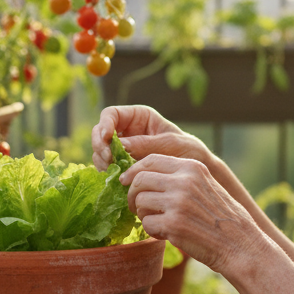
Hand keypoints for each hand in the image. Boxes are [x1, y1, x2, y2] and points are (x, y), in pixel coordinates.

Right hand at [92, 105, 211, 171]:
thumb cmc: (188, 151)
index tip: (107, 138)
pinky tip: (116, 180)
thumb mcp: (170, 144)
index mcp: (138, 117)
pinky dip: (108, 173)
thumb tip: (119, 145)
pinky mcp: (123, 166)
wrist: (194, 173)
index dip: (104, 124)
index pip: (111, 114)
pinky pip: (108, 167)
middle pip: (100, 133)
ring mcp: (123, 149)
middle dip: (100, 146)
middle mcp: (127, 131)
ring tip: (114, 172)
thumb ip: (146, 144)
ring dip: (102, 161)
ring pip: (100, 151)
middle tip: (108, 161)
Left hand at [121, 153, 269, 276]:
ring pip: (140, 202)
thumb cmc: (221, 217)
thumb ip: (180, 177)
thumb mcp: (205, 185)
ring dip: (144, 215)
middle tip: (137, 207)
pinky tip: (166, 234)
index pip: (151, 160)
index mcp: (192, 167)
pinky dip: (152, 231)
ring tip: (159, 222)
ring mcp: (178, 202)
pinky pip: (147, 224)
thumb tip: (142, 175)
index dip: (133, 171)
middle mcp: (184, 181)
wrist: (240, 244)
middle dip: (133, 195)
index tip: (126, 182)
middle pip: (139, 180)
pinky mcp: (173, 224)